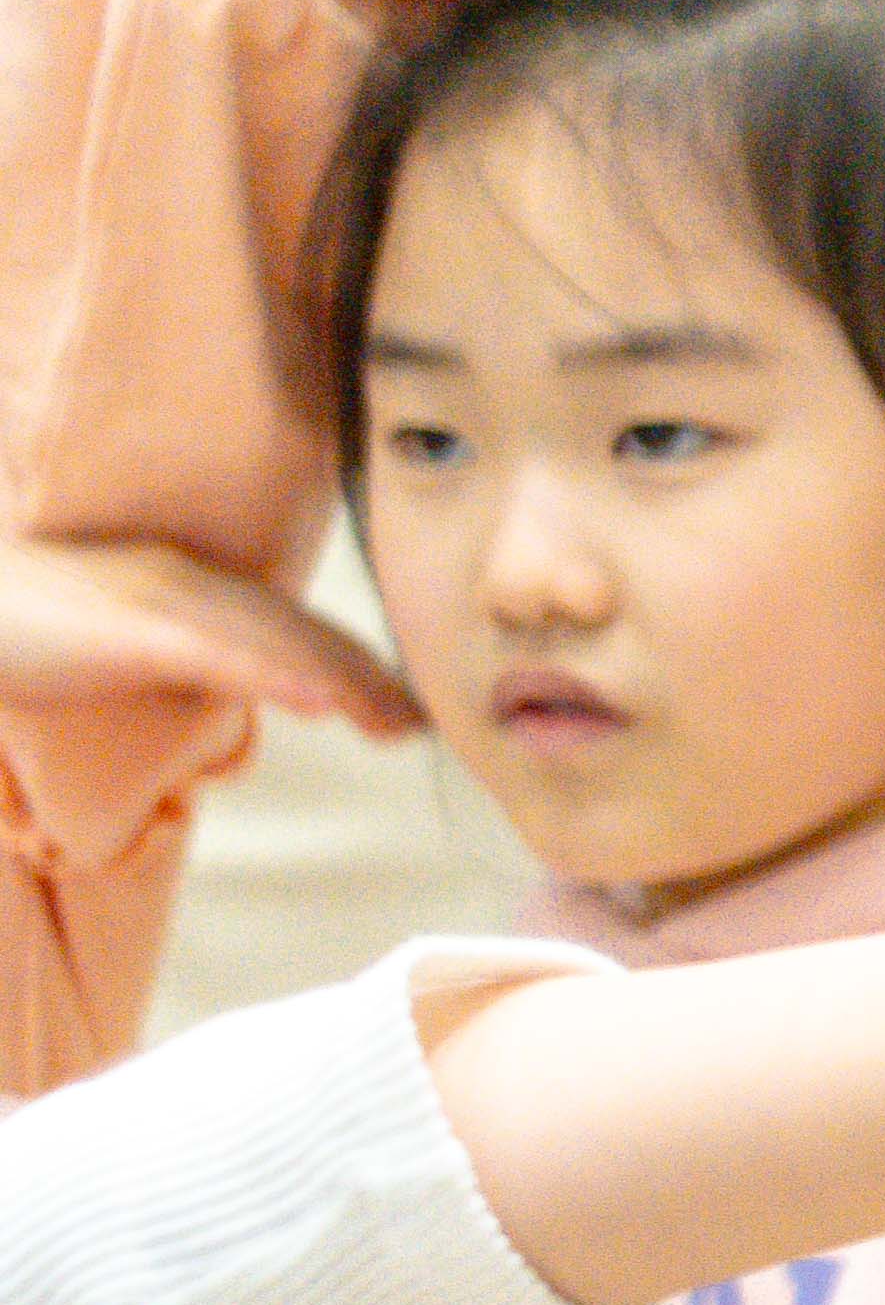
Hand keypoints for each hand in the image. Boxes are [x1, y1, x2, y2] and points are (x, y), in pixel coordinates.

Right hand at [0, 536, 411, 734]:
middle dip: (367, 675)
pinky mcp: (126, 627)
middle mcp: (182, 580)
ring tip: (398, 723)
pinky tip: (320, 701)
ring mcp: (156, 599)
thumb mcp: (112, 644)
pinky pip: (213, 651)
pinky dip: (273, 673)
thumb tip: (226, 687)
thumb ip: (173, 657)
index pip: (287, 623)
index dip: (350, 662)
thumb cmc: (13, 629)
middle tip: (423, 724)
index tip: (401, 705)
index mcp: (182, 586)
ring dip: (343, 680)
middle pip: (297, 628)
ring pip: (272, 638)